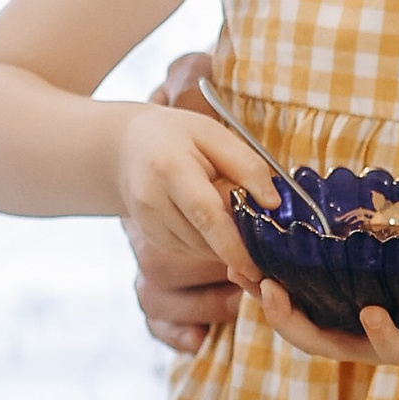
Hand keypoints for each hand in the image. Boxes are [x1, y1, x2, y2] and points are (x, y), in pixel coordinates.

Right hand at [129, 56, 247, 351]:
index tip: (257, 265)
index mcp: (169, 168)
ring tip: (234, 217)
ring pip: (200, 250)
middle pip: (205, 238)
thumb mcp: (214, 134)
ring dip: (225, 244)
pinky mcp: (151, 238)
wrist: (125, 147)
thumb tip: (274, 204)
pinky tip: (215, 224)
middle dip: (238, 247)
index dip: (233, 244)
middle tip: (266, 250)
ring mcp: (147, 224)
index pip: (206, 214)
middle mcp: (152, 201)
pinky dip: (210, 245)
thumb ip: (246, 165)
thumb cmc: (178, 135)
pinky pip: (191, 251)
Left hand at [254, 273, 398, 366]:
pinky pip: (291, 300)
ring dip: (266, 300)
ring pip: (295, 323)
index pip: (387, 349)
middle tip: (270, 292)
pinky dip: (267, 282)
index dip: (381, 335)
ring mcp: (339, 326)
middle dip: (292, 322)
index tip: (373, 313)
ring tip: (242, 269)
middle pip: (320, 343)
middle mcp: (362, 342)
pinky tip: (246, 257)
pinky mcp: (325, 307)